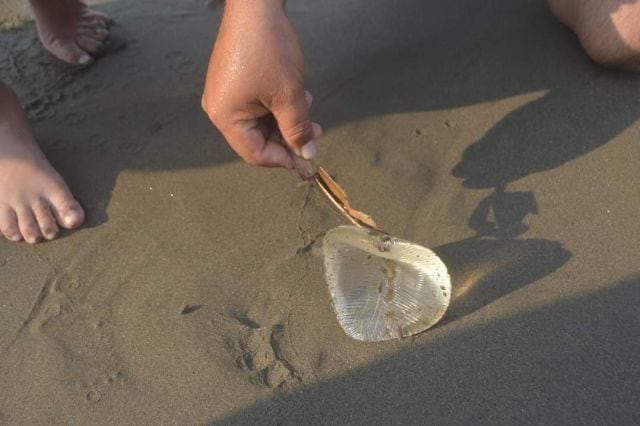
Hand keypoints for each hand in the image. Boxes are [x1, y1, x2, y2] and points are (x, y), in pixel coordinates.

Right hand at [202, 0, 321, 167]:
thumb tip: (307, 153)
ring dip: (285, 119)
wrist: (255, 5)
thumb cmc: (268, 49)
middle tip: (315, 131)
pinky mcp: (231, 82)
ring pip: (258, 122)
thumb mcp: (289, 94)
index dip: (282, 158)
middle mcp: (218, 109)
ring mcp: (223, 95)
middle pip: (256, 139)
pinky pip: (254, 105)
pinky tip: (295, 95)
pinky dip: (275, 105)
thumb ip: (298, 128)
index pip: (254, 154)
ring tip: (308, 106)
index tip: (306, 155)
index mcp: (225, 117)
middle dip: (287, 136)